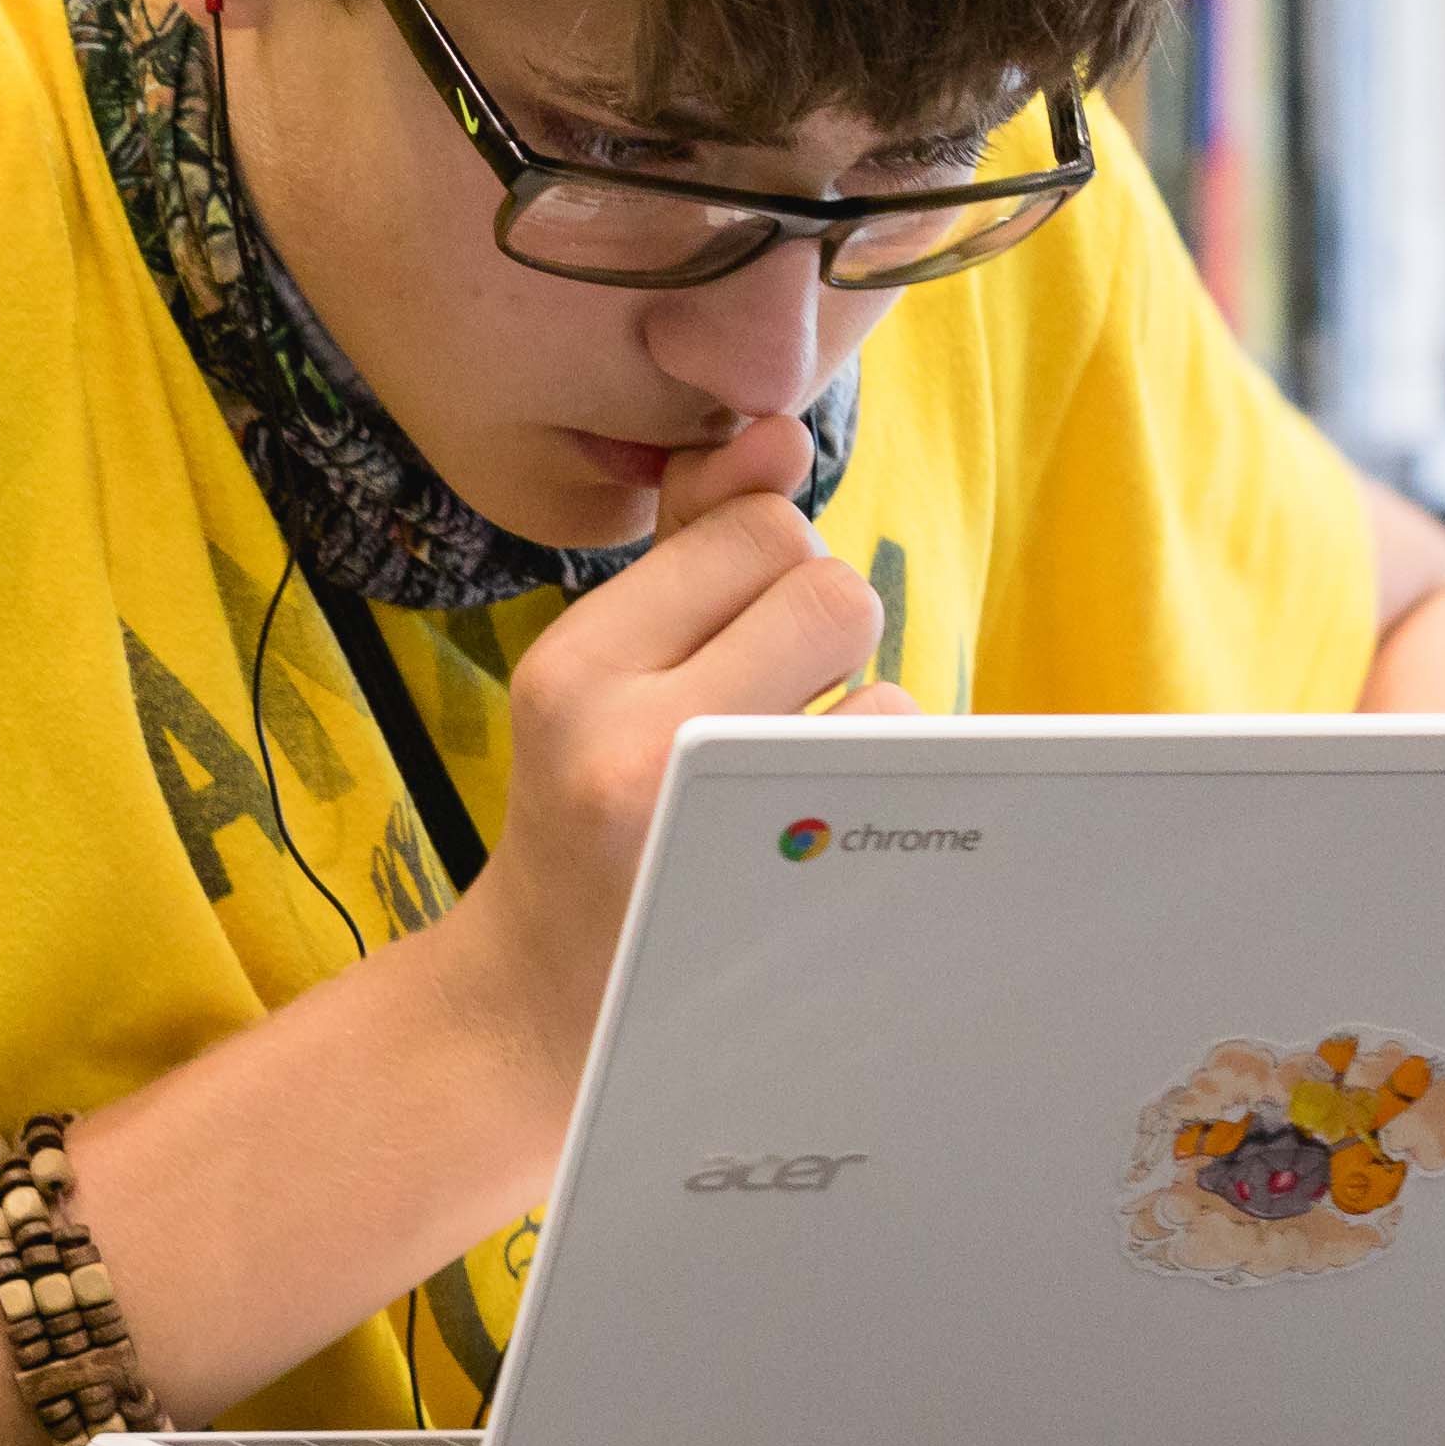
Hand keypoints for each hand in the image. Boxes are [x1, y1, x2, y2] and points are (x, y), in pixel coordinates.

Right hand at [430, 410, 912, 1116]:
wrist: (543, 1009)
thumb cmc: (588, 811)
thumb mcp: (599, 670)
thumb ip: (685, 544)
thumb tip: (776, 436)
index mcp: (575, 668)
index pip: (755, 530)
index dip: (768, 570)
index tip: (725, 641)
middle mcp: (633, 744)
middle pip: (829, 588)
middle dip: (821, 633)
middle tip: (760, 705)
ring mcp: (724, 835)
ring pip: (881, 689)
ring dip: (854, 722)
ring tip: (774, 788)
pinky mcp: (797, 899)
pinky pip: (901, 783)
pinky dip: (880, 793)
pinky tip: (812, 840)